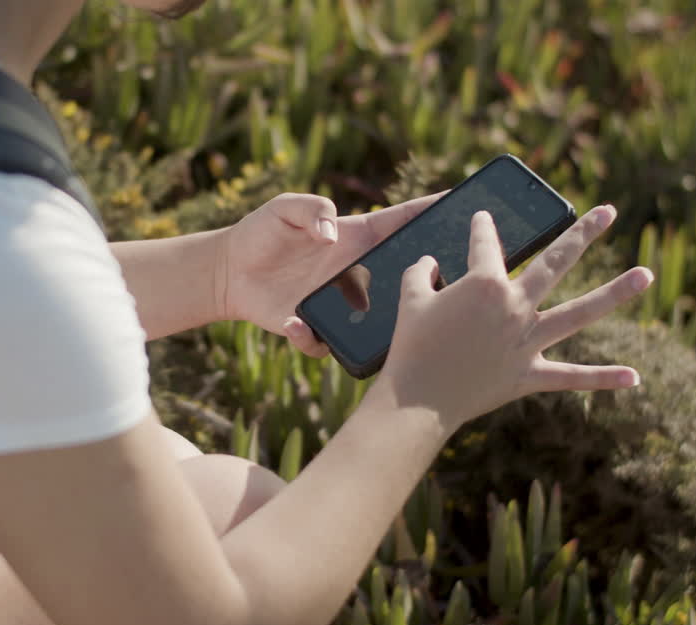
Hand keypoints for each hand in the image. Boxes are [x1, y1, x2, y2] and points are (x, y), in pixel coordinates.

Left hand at [219, 192, 446, 356]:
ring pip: (377, 323)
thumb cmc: (261, 232)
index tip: (468, 207)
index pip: (403, 222)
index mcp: (356, 238)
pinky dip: (311, 340)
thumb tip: (330, 235)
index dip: (435, 213)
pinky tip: (293, 324)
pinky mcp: (314, 327)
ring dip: (379, 327)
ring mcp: (339, 304)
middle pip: (404, 276)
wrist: (228, 270)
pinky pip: (325, 345)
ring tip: (365, 321)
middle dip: (428, 280)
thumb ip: (311, 208)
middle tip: (440, 282)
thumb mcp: (284, 207)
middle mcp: (356, 273)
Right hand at [382, 206, 652, 428]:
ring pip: (579, 313)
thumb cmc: (412, 347)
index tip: (482, 219)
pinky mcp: (529, 374)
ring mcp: (526, 341)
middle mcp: (514, 306)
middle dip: (583, 233)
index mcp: (484, 283)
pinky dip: (602, 378)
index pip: (486, 246)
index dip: (482, 229)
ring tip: (646, 275)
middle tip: (609, 211)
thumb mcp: (409, 300)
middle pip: (556, 262)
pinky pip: (571, 376)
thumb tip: (429, 263)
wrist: (417, 400)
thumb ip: (420, 274)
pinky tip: (634, 377)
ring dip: (615, 293)